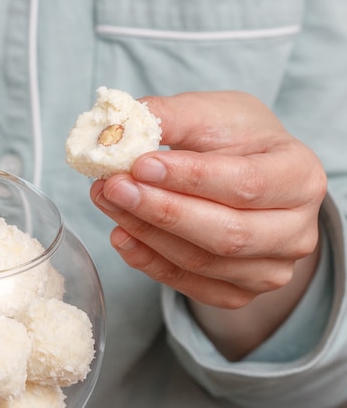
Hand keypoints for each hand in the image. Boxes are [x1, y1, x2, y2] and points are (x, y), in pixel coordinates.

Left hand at [90, 91, 326, 356]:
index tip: (139, 164)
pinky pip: (188, 285)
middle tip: (112, 186)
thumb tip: (117, 128)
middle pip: (225, 233)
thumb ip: (171, 116)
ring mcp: (270, 270)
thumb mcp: (212, 114)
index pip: (245, 184)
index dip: (189, 177)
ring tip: (106, 201)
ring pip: (201, 262)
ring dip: (145, 233)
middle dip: (161, 211)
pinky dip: (148, 262)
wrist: (250, 177)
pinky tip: (120, 235)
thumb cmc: (235, 141)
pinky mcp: (239, 293)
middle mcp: (296, 232)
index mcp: (301, 176)